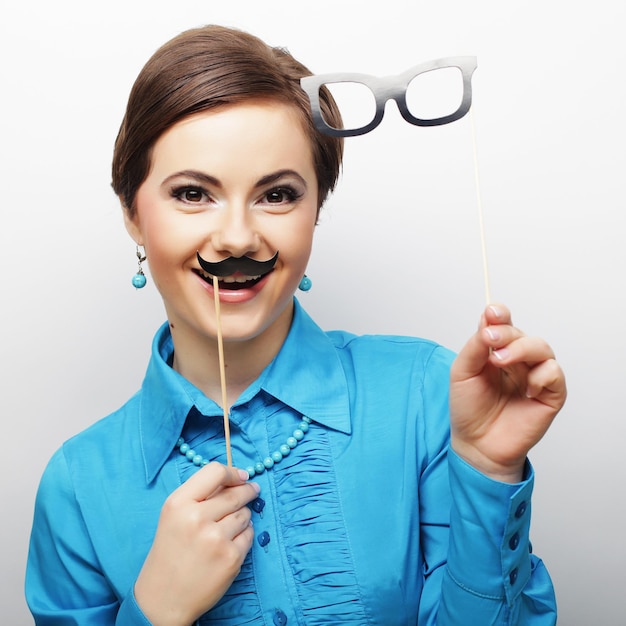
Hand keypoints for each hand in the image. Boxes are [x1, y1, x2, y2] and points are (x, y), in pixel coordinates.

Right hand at [134, 462, 258, 625]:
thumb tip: (236, 479)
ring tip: (228, 526)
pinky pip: (249, 534)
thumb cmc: (170, 552)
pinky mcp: (231, 558)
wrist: (162, 598)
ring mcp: (216, 539)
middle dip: (247, 491)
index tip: (243, 476)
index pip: (215, 472)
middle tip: (253, 490)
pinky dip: (245, 535)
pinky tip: (230, 541)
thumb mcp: (173, 515)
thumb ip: (200, 495)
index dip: (233, 473)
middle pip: (235, 493)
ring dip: (243, 516)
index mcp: (178, 504)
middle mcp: (197, 519)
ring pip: (245, 514)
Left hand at [449, 304, 565, 482]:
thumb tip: (487, 322)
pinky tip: (525, 388)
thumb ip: (475, 346)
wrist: (477, 444)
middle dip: (505, 333)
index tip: (492, 312)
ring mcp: (535, 375)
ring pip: (541, 347)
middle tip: (489, 339)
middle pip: (521, 334)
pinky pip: (554, 373)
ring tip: (499, 360)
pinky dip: (541, 374)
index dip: (500, 314)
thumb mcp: (462, 372)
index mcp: (495, 351)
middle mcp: (517, 360)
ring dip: (521, 348)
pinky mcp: (550, 394)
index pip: (503, 325)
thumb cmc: (469, 408)